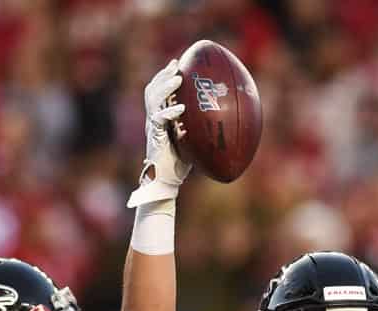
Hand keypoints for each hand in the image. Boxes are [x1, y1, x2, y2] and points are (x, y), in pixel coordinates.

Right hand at [128, 59, 191, 207]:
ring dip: (165, 88)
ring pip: (153, 100)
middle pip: (152, 90)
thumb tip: (225, 118)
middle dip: (163, 75)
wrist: (167, 181)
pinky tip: (181, 108)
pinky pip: (159, 120)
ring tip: (177, 79)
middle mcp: (154, 119)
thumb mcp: (193, 140)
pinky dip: (170, 112)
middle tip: (175, 65)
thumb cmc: (181, 163)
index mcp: (161, 118)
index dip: (165, 76)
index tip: (177, 63)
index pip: (158, 91)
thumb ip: (200, 127)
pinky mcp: (154, 137)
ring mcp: (153, 128)